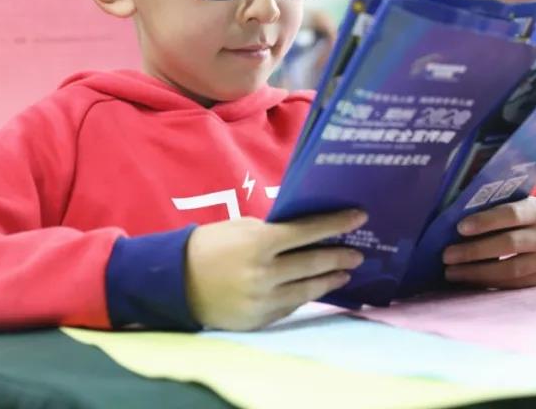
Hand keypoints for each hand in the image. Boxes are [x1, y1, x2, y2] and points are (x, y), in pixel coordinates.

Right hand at [185, 209, 366, 329]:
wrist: (177, 281)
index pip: (308, 231)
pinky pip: (290, 306)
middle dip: (340, 256)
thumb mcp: (240, 227)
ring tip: (344, 273)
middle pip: (314, 263)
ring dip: (330, 280)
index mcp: (259, 242)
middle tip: (357, 253)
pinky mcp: (259, 319)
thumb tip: (306, 233)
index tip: (359, 217)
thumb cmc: (210, 246)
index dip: (336, 223)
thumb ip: (273, 231)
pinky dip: (305, 296)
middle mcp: (265, 272)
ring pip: (308, 289)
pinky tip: (315, 289)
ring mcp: (263, 299)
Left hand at [442, 196, 535, 288]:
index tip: (460, 227)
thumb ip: (502, 210)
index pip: (511, 215)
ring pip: (511, 270)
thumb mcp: (530, 203)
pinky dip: (491, 283)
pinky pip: (516, 284)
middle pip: (508, 244)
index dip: (485, 221)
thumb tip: (458, 220)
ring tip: (451, 273)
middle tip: (446, 255)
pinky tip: (470, 282)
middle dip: (474, 252)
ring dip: (477, 273)